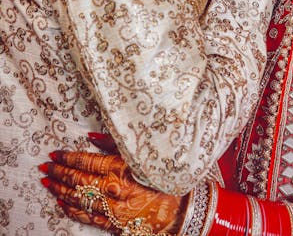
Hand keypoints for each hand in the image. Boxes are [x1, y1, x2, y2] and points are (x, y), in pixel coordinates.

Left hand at [40, 149, 186, 233]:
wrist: (180, 208)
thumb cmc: (162, 176)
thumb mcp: (142, 153)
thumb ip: (115, 144)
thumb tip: (91, 136)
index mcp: (120, 168)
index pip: (86, 161)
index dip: (68, 157)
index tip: (55, 153)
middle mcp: (113, 188)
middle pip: (78, 179)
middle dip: (59, 172)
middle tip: (45, 166)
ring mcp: (112, 208)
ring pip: (78, 198)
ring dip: (60, 189)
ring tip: (47, 182)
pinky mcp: (113, 223)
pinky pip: (86, 216)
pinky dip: (71, 209)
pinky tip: (61, 203)